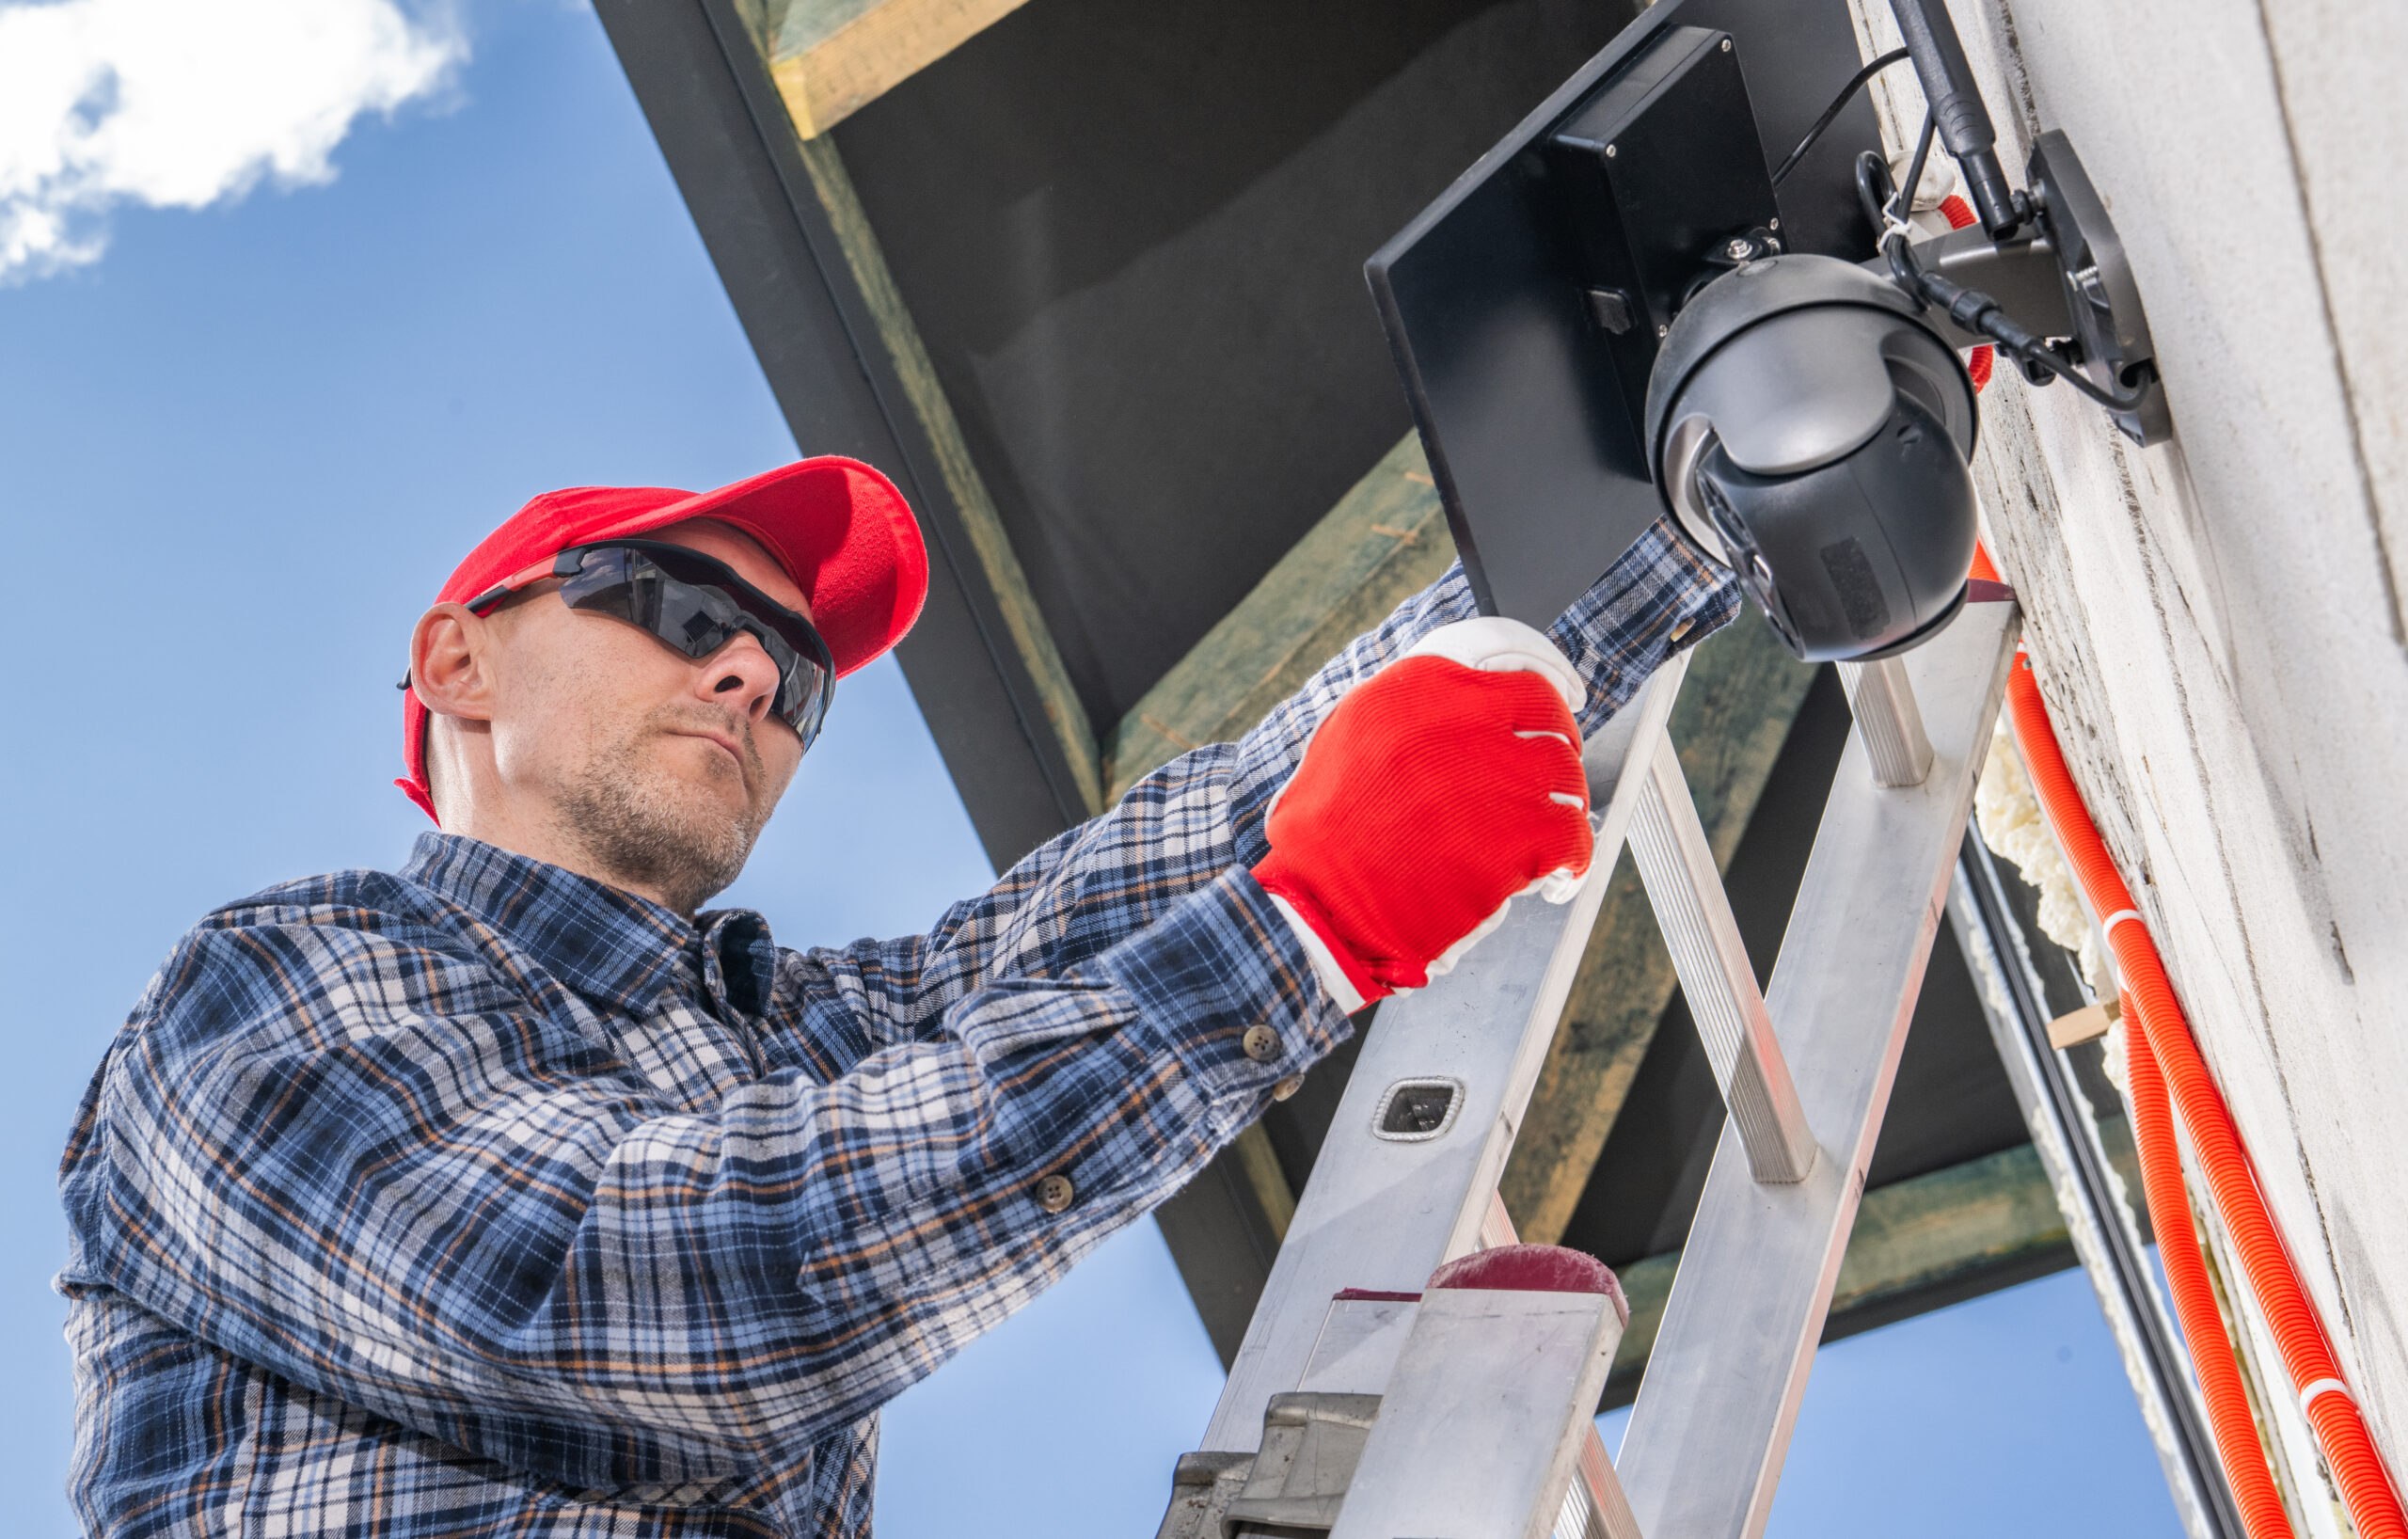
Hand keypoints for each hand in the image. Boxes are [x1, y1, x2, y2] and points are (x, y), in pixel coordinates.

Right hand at [1254, 618, 1592, 1005]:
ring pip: (1567, 776)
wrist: (1320, 905)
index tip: (1566, 692)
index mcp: (1420, 684)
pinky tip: (1557, 880)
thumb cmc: (1325, 836)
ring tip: (1547, 837)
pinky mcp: (1522, 835)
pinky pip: (1576, 838)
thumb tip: (1465, 710)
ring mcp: (1500, 774)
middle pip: (1548, 713)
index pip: (1507, 650)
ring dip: (1564, 805)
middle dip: (1560, 742)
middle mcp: (1465, 717)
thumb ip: (1410, 711)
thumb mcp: (1349, 737)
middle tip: (1557, 776)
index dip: (1547, 673)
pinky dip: (1573, 862)